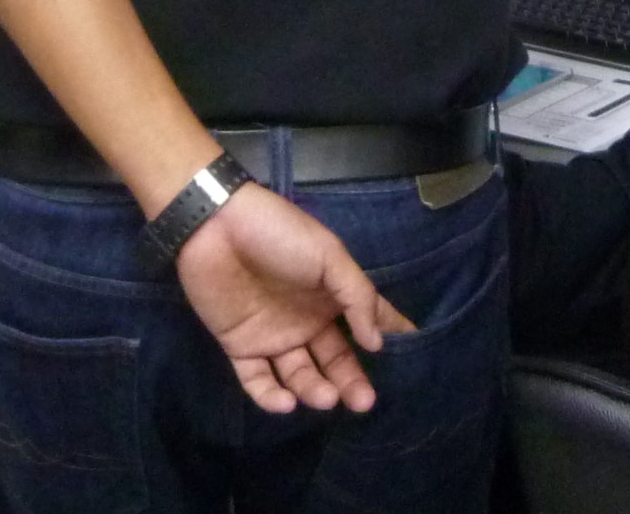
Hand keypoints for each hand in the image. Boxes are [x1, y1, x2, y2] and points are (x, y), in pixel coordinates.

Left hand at [174, 181, 414, 414]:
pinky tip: (287, 402)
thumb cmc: (280, 236)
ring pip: (301, 375)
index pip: (367, 322)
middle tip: (364, 403)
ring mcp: (274, 336)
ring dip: (315, 390)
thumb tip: (378, 344)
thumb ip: (357, 298)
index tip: (413, 367)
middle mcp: (308, 320)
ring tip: (326, 398)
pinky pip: (257, 380)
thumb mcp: (329, 256)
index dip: (389, 340)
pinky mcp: (241, 347)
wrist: (216, 227)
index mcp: (332, 295)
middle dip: (352, 382)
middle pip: (335, 360)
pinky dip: (271, 396)